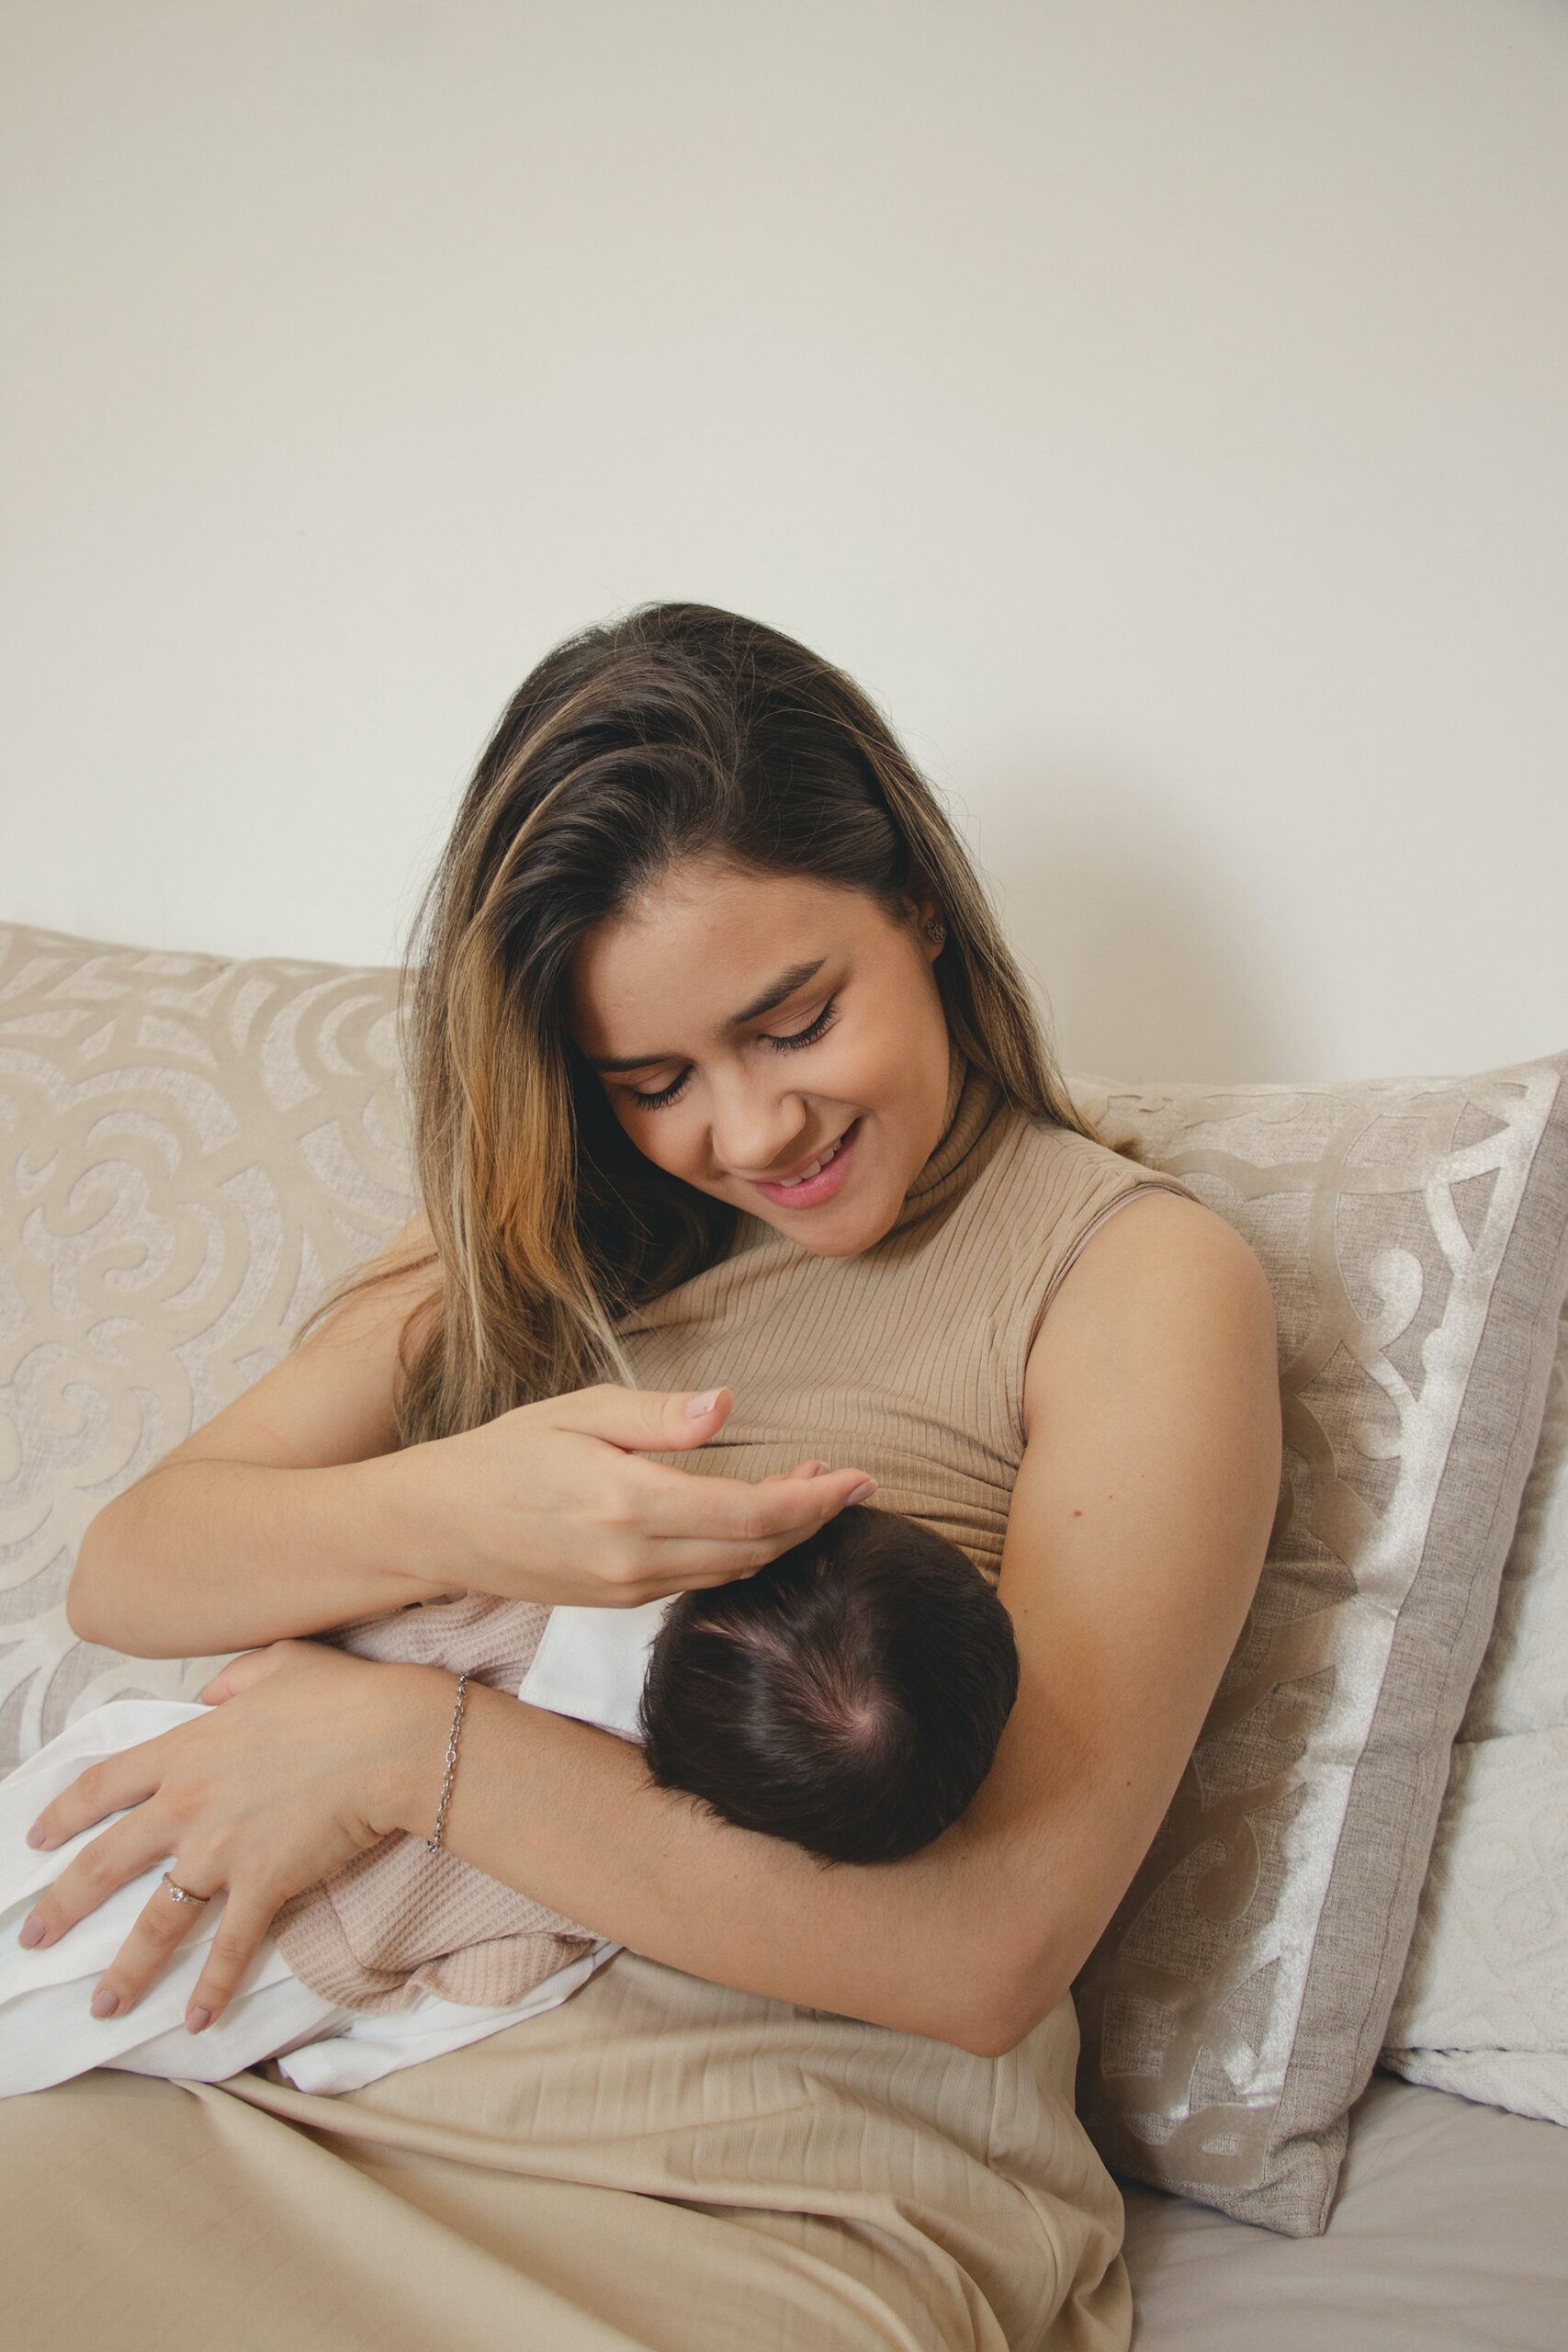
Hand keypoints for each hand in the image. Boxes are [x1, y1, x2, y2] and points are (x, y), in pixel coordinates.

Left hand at [16, 1639, 439, 2032]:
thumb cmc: (343, 1695)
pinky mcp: (264, 1884)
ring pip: (156, 1920)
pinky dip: (213, 1987)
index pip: (103, 1786)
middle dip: (62, 1906)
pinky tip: (197, 2021)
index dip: (63, 1813)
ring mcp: (222, 1850)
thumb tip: (210, 1695)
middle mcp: (188, 1805)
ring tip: (103, 2007)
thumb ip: (233, 1680)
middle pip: (106, 1863)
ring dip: (126, 1969)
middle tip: (33, 1939)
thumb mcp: (279, 1664)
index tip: (36, 1839)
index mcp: (186, 1751)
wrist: (391, 1738)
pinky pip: (231, 1946)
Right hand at [397, 1383, 876, 1608]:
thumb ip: (656, 1416)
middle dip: (812, 1520)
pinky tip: (751, 1521)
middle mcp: (635, 1560)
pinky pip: (699, 1581)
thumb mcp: (577, 1412)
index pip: (750, 1514)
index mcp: (630, 1504)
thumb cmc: (503, 1455)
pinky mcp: (618, 1602)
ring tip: (810, 1493)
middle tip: (850, 1483)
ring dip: (780, 1538)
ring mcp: (627, 1590)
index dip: (814, 1502)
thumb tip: (726, 1406)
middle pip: (754, 1551)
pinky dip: (740, 1553)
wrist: (437, 1526)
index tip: (857, 1477)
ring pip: (731, 1572)